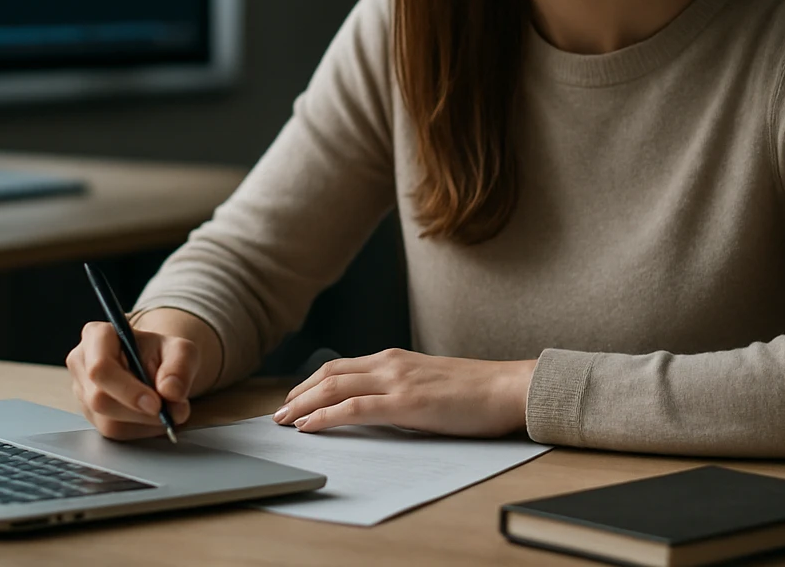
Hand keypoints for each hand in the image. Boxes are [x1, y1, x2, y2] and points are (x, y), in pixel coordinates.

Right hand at [65, 320, 198, 439]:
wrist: (157, 365)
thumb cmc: (162, 353)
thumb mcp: (181, 350)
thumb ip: (180, 366)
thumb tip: (171, 392)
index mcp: (97, 336)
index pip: (100, 368)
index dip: (128, 390)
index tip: (156, 403)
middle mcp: (82, 363)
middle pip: (100, 399)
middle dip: (139, 410)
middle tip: (171, 410)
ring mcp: (83, 392)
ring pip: (107, 421)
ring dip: (144, 422)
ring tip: (168, 409)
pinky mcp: (91, 415)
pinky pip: (114, 432)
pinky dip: (141, 429)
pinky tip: (155, 416)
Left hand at [271, 348, 536, 437]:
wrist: (506, 387)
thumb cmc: (475, 392)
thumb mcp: (429, 384)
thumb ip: (401, 390)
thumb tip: (378, 409)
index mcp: (395, 358)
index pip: (342, 367)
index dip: (312, 383)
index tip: (295, 398)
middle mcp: (390, 363)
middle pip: (329, 374)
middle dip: (299, 393)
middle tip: (278, 412)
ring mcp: (396, 380)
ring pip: (334, 387)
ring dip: (303, 404)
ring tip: (284, 420)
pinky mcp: (405, 402)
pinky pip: (353, 408)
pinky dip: (325, 416)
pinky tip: (309, 426)